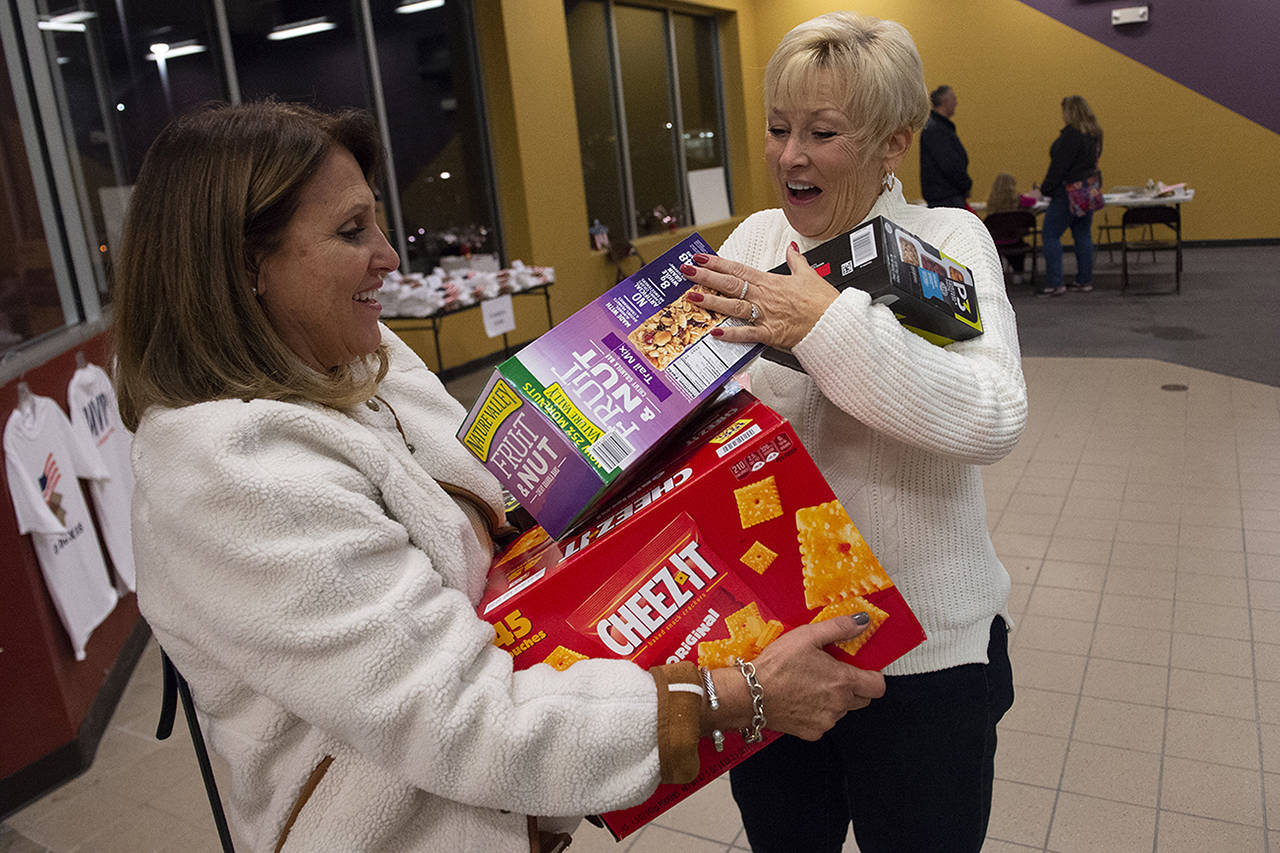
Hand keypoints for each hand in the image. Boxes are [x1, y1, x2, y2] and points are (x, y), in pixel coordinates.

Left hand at [678, 243, 837, 350]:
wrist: (834, 324)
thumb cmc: (823, 303)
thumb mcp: (809, 274)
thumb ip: (797, 260)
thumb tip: (792, 247)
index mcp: (770, 282)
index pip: (738, 269)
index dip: (717, 263)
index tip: (700, 258)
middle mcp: (764, 297)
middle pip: (729, 284)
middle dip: (706, 277)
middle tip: (686, 272)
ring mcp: (765, 315)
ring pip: (733, 306)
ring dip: (712, 302)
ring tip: (693, 298)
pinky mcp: (770, 334)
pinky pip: (747, 334)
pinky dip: (731, 334)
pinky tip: (715, 332)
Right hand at [709, 614, 885, 741]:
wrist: (749, 694)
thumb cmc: (776, 666)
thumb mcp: (807, 636)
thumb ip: (838, 628)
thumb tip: (861, 622)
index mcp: (843, 681)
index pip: (878, 686)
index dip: (872, 676)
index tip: (861, 669)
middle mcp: (839, 704)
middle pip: (863, 699)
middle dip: (853, 687)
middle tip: (832, 673)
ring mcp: (826, 721)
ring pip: (842, 710)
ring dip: (834, 699)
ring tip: (810, 684)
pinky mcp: (812, 733)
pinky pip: (824, 722)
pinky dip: (817, 712)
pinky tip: (801, 699)